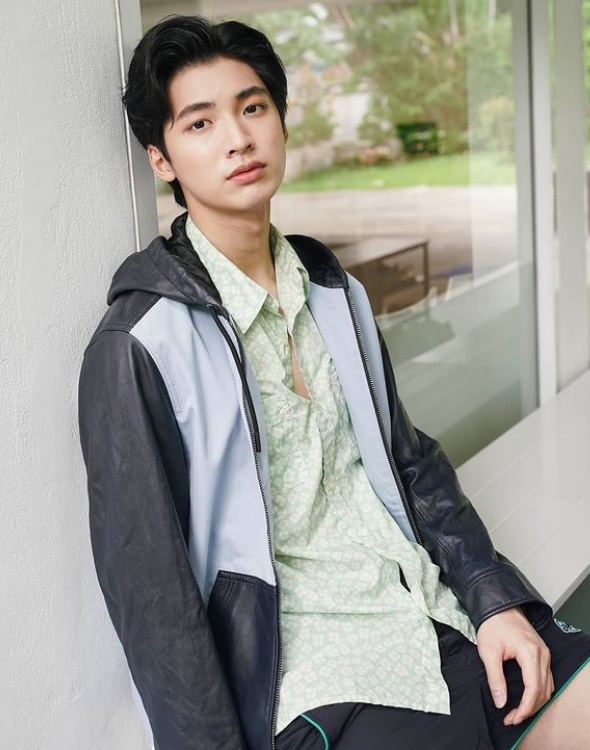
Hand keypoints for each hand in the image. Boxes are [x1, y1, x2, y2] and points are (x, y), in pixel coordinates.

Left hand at [476, 606, 554, 725]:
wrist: (498, 606)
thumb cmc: (493, 625)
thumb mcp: (489, 652)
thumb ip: (495, 678)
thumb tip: (500, 702)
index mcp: (530, 653)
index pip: (533, 689)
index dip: (524, 708)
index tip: (512, 718)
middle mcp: (542, 654)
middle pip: (543, 692)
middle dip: (528, 709)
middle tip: (512, 718)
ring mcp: (544, 653)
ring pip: (547, 687)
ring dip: (535, 703)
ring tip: (517, 712)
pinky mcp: (542, 653)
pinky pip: (547, 679)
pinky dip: (539, 692)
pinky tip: (527, 699)